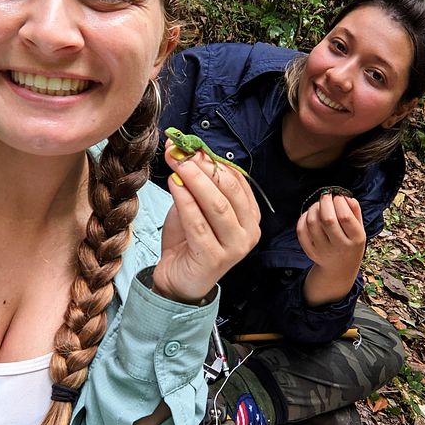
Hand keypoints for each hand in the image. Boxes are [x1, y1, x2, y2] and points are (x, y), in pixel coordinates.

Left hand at [152, 142, 260, 303]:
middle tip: (180, 152)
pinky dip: (185, 200)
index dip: (212, 159)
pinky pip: (198, 224)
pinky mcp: (214, 258)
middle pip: (228, 190)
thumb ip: (195, 183)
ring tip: (176, 164)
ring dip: (194, 180)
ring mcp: (234, 248)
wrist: (177, 279)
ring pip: (216, 205)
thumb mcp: (195, 206)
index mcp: (250, 216)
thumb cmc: (188, 241)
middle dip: (203, 166)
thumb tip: (186, 149)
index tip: (189, 145)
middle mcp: (248, 232)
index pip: (236, 180)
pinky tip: (174, 185)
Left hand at [297, 193, 365, 305]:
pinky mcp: (309, 251)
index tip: (338, 197)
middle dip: (325, 202)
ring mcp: (322, 250)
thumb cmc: (350, 243)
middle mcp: (339, 246)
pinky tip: (310, 214)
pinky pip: (301, 230)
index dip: (339, 202)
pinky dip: (303, 218)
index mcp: (355, 239)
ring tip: (319, 205)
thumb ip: (355, 211)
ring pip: (312, 223)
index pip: (345, 218)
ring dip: (314, 208)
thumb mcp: (359, 229)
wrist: (340, 267)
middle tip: (326, 195)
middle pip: (328, 220)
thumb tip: (345, 197)